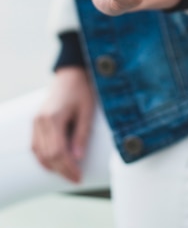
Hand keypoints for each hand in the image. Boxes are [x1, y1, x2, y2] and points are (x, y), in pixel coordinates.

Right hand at [32, 67, 94, 182]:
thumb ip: (82, 135)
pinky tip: (55, 163)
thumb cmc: (82, 90)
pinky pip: (36, 145)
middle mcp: (41, 120)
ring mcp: (36, 121)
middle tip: (76, 178)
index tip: (78, 177)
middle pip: (48, 155)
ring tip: (68, 172)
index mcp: (54, 117)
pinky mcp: (36, 121)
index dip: (67, 168)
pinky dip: (44, 157)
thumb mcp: (87, 112)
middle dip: (62, 170)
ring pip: (39, 153)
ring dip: (52, 166)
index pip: (58, 152)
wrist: (71, 74)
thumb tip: (78, 158)